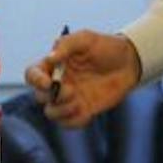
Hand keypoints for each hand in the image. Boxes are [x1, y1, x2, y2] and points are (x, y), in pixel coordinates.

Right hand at [22, 28, 140, 126]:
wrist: (130, 62)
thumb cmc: (106, 47)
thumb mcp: (86, 39)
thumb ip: (66, 45)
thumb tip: (50, 58)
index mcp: (54, 65)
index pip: (32, 74)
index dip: (35, 80)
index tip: (48, 83)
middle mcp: (58, 83)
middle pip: (39, 96)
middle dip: (51, 96)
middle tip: (70, 90)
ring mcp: (70, 99)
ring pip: (51, 113)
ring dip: (61, 111)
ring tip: (78, 102)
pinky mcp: (83, 111)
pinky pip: (69, 123)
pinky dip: (74, 121)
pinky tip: (87, 112)